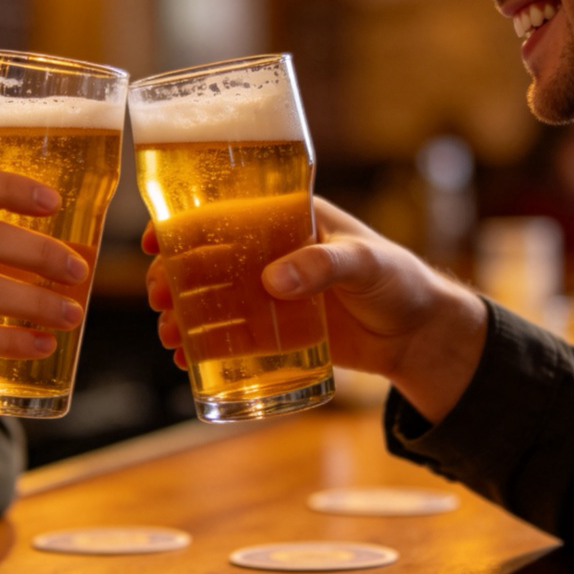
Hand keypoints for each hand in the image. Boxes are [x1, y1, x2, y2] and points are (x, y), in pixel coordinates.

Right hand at [144, 197, 488, 423]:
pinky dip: (203, 347)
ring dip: (181, 315)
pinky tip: (185, 361)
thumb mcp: (365, 262)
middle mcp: (266, 255)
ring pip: (209, 301)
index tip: (155, 243)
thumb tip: (272, 281)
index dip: (182, 225)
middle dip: (172, 278)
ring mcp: (266, 295)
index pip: (223, 213)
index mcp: (284, 220)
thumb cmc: (397, 280)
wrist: (418, 334)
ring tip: (169, 337)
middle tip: (159, 299)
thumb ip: (323, 264)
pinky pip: (229, 337)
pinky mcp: (273, 332)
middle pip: (204, 261)